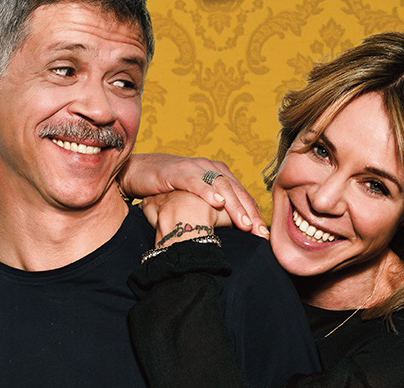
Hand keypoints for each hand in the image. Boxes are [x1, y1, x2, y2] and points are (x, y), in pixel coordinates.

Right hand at [119, 154, 267, 237]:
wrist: (139, 170)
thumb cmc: (169, 187)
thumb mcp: (196, 196)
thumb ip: (214, 206)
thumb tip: (233, 227)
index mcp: (219, 173)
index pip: (241, 194)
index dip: (254, 214)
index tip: (264, 235)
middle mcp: (210, 168)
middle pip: (236, 191)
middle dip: (250, 213)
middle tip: (260, 233)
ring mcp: (195, 168)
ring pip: (221, 186)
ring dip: (234, 205)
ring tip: (245, 223)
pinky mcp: (177, 172)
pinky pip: (196, 182)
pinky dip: (208, 191)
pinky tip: (218, 202)